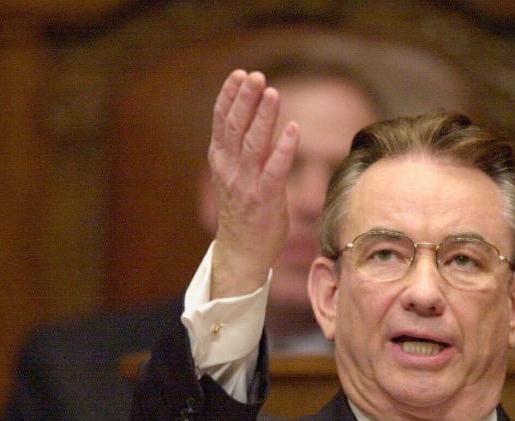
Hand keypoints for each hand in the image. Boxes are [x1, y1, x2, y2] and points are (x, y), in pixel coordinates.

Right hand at [208, 70, 298, 297]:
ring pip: (253, 143)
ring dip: (263, 116)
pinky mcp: (265, 199)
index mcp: (220, 160)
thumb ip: (239, 149)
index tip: (239, 74)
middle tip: (256, 75)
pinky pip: (275, 169)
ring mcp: (246, 184)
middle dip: (245, 98)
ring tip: (272, 92)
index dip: (229, 96)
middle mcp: (230, 169)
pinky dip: (284, 148)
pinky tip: (293, 128)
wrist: (241, 252)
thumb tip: (250, 118)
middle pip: (235, 126)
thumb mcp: (234, 175)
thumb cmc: (243, 212)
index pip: (221, 121)